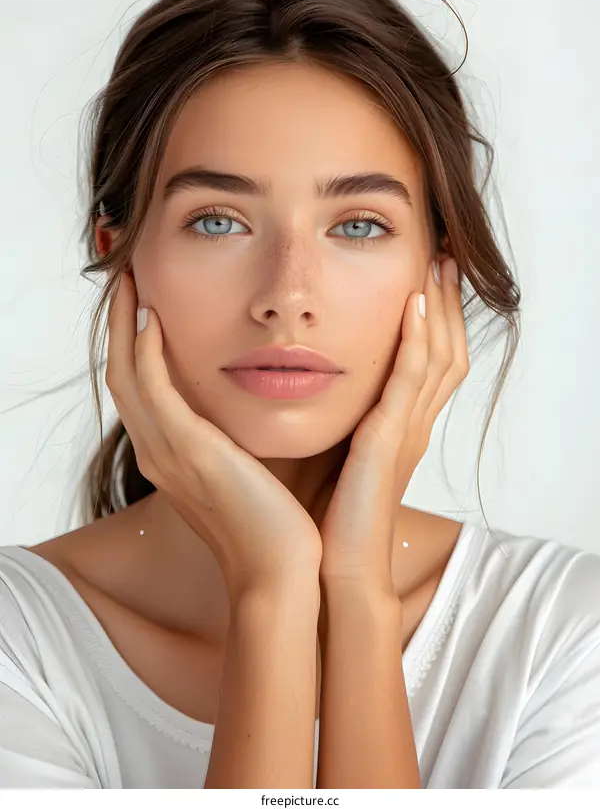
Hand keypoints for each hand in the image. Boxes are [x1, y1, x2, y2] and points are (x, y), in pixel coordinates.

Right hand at [105, 271, 321, 601]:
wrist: (282, 572)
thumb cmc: (275, 524)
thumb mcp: (250, 470)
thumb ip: (241, 434)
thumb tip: (261, 396)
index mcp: (170, 458)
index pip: (139, 390)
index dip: (133, 346)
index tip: (145, 305)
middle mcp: (156, 454)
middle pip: (120, 376)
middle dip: (119, 326)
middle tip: (129, 281)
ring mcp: (165, 453)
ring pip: (125, 375)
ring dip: (124, 326)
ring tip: (133, 285)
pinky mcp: (187, 450)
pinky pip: (151, 388)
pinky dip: (145, 351)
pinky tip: (152, 318)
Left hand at [318, 256, 468, 594]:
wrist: (331, 568)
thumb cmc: (328, 517)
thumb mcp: (337, 455)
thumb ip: (339, 420)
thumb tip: (310, 383)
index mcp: (401, 428)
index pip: (431, 361)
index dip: (435, 318)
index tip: (426, 276)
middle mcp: (412, 425)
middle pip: (446, 350)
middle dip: (446, 302)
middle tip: (443, 256)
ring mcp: (406, 432)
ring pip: (438, 356)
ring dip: (438, 308)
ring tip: (435, 265)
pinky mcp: (389, 441)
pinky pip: (412, 381)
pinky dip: (416, 341)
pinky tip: (412, 307)